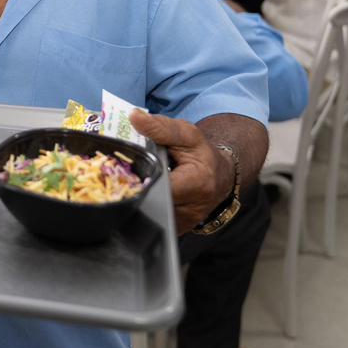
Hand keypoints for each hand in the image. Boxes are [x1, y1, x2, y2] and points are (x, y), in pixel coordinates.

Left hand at [129, 109, 233, 234]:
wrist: (219, 177)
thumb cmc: (202, 154)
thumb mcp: (187, 134)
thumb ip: (160, 127)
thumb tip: (134, 117)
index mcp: (197, 184)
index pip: (159, 186)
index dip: (140, 178)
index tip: (128, 169)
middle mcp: (192, 210)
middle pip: (151, 202)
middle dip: (136, 188)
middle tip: (127, 175)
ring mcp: (184, 224)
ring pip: (149, 214)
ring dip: (139, 198)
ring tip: (137, 183)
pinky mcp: (177, 230)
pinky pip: (153, 220)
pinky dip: (145, 207)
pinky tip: (145, 194)